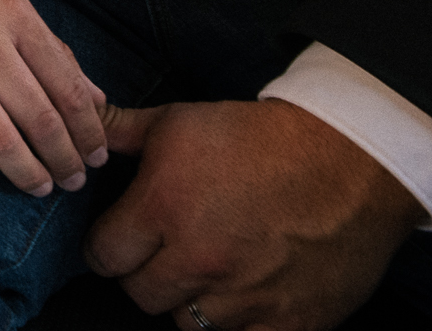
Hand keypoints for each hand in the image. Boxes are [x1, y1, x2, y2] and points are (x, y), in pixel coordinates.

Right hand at [0, 0, 108, 196]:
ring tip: (37, 185)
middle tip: (73, 182)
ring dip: (24, 170)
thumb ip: (48, 44)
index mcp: (11, 10)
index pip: (67, 86)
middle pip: (38, 117)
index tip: (96, 155)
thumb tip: (94, 98)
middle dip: (64, 159)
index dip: (88, 130)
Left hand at [86, 98, 424, 329]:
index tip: (123, 238)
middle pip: (140, 295)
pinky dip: (237, 324)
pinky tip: (244, 297)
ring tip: (209, 270)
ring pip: (186, 323)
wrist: (351, 158)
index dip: (108, 246)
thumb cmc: (259, 136)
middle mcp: (198, 259)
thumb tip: (81, 127)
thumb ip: (120, 131)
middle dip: (146, 274)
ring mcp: (244, 297)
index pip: (103, 256)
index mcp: (164, 208)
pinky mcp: (288, 323)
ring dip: (191, 300)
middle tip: (167, 253)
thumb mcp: (180, 121)